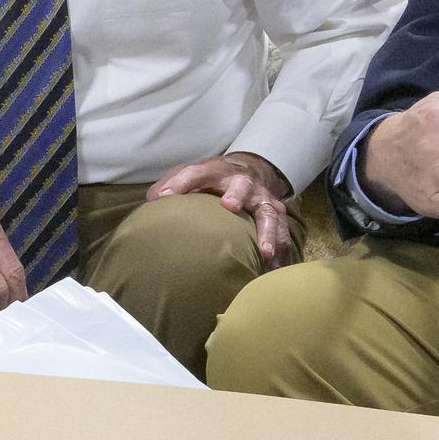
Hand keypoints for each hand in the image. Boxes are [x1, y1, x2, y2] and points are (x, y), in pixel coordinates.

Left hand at [147, 153, 295, 266]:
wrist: (249, 170)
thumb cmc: (212, 179)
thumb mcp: (192, 174)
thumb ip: (172, 184)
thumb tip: (154, 202)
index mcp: (216, 172)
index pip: (195, 173)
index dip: (183, 182)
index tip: (169, 195)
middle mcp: (242, 182)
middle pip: (241, 186)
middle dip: (237, 195)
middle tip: (231, 207)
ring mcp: (262, 197)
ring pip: (269, 212)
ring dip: (268, 230)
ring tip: (266, 252)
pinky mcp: (276, 213)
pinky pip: (283, 232)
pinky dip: (283, 250)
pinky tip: (277, 270)